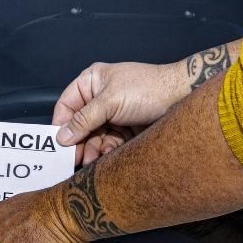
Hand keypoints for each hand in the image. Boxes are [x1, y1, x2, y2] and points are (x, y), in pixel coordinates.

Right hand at [53, 60, 188, 164]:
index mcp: (92, 81)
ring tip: (92, 160)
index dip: (61, 124)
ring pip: (95, 136)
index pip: (67, 104)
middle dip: (79, 141)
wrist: (183, 97)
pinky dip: (107, 150)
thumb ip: (84, 120)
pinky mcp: (127, 128)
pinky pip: (110, 142)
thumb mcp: (110, 102)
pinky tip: (107, 156)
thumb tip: (62, 136)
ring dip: (93, 149)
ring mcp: (114, 113)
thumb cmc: (148, 89)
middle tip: (74, 159)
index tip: (58, 144)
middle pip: (80, 124)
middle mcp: (101, 97)